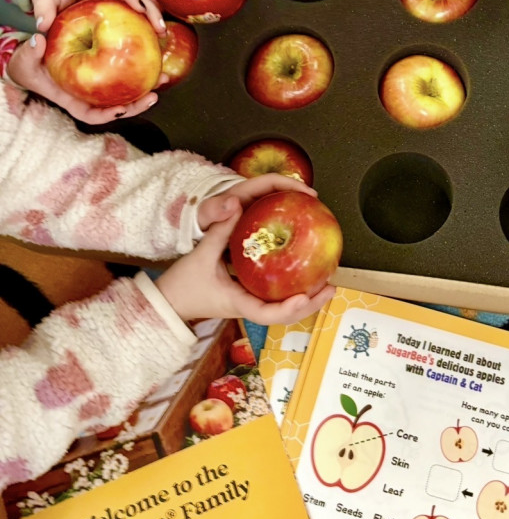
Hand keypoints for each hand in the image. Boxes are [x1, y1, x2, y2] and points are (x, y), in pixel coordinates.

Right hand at [6, 34, 158, 123]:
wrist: (32, 57)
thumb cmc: (28, 64)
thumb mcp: (25, 60)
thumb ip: (30, 53)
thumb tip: (39, 42)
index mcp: (72, 100)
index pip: (92, 115)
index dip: (108, 115)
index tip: (121, 109)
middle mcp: (89, 95)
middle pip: (116, 106)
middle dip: (136, 105)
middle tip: (152, 96)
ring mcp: (98, 85)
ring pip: (125, 91)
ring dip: (145, 87)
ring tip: (161, 77)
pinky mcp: (104, 70)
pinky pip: (123, 71)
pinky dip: (138, 67)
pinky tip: (152, 56)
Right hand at [155, 206, 335, 325]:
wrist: (167, 302)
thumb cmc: (182, 283)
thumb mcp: (201, 254)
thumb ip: (220, 229)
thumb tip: (237, 203)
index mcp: (237, 302)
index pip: (267, 314)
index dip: (288, 308)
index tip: (306, 297)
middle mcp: (246, 307)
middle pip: (284, 315)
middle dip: (310, 304)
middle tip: (331, 287)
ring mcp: (248, 304)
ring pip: (282, 309)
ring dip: (305, 299)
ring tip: (326, 284)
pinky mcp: (246, 298)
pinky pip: (274, 299)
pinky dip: (291, 291)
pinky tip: (304, 276)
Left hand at [196, 171, 317, 231]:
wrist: (192, 238)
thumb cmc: (198, 224)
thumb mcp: (203, 216)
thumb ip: (213, 211)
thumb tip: (232, 203)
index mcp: (243, 193)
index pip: (273, 182)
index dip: (293, 185)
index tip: (309, 194)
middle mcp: (251, 202)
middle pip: (282, 196)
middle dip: (302, 201)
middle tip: (320, 212)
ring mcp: (253, 216)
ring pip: (280, 212)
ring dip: (296, 217)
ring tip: (314, 229)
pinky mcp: (253, 230)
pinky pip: (273, 229)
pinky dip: (285, 235)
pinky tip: (296, 248)